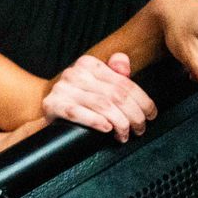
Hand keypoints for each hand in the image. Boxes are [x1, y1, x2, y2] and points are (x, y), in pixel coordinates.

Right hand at [43, 52, 157, 139]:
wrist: (47, 111)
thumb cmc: (78, 100)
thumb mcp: (97, 85)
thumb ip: (114, 74)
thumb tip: (123, 62)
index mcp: (89, 64)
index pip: (123, 82)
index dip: (142, 100)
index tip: (151, 114)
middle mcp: (75, 72)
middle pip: (115, 94)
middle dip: (133, 115)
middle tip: (140, 129)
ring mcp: (62, 88)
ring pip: (102, 104)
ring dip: (119, 122)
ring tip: (125, 134)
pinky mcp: (52, 104)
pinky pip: (77, 113)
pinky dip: (95, 121)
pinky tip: (107, 129)